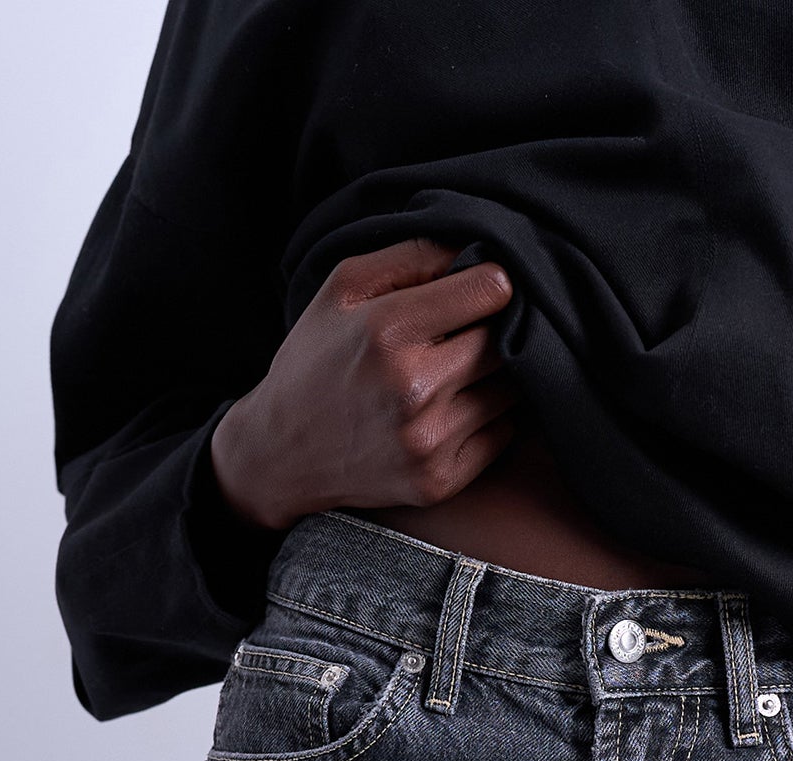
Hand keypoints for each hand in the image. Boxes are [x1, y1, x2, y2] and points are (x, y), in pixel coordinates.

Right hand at [209, 237, 522, 531]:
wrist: (282, 454)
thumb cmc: (316, 360)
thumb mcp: (342, 289)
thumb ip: (410, 256)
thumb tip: (474, 246)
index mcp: (387, 331)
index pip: (490, 290)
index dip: (489, 284)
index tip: (476, 290)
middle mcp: (413, 389)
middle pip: (504, 342)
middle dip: (492, 331)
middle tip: (466, 334)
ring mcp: (428, 441)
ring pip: (509, 390)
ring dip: (493, 377)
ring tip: (456, 373)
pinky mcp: (439, 481)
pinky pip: (502, 434)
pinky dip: (488, 419)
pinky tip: (453, 411)